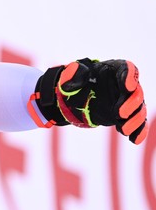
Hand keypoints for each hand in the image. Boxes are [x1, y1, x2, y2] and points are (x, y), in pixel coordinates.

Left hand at [33, 58, 147, 143]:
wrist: (75, 96)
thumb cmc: (76, 80)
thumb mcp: (70, 75)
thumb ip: (72, 75)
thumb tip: (71, 80)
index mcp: (115, 69)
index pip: (128, 69)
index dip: (130, 77)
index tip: (128, 86)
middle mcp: (125, 85)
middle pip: (136, 93)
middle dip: (131, 104)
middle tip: (120, 114)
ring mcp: (127, 101)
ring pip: (139, 110)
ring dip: (135, 120)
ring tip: (124, 130)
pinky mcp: (126, 115)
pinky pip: (137, 123)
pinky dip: (139, 131)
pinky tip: (134, 139)